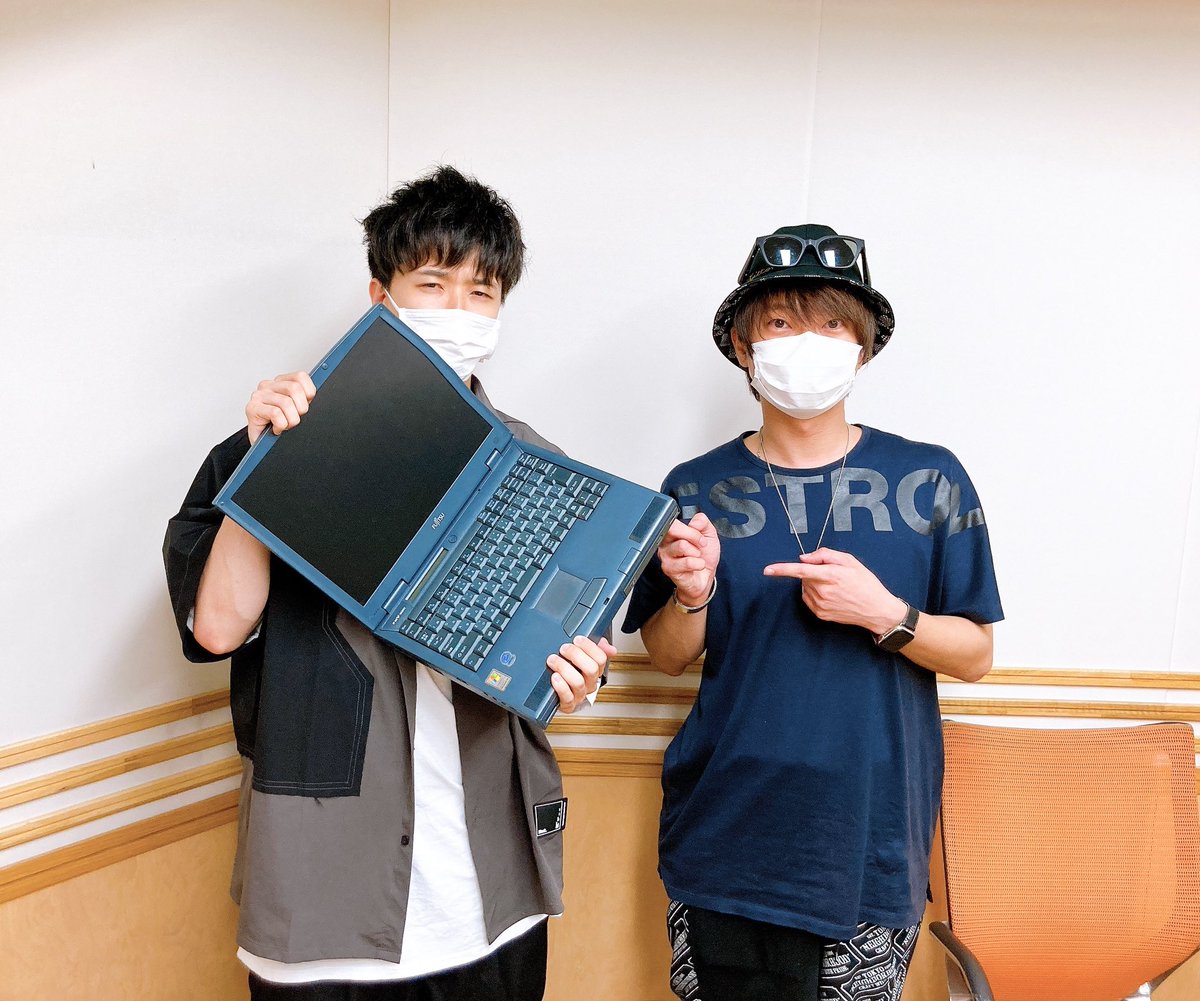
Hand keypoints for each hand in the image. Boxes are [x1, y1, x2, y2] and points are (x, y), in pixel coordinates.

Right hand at [245, 371, 316, 444]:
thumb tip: (314, 395)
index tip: (306, 405)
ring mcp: (259, 396)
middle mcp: (268, 386)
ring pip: (286, 402)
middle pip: (295, 388)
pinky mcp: (252, 408)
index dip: (309, 393)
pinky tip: (276, 428)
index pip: (300, 377)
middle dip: (301, 408)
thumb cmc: (280, 426)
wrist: (262, 444)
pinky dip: (281, 425)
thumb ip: (304, 398)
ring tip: (285, 425)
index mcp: (281, 382)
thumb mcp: (296, 410)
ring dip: (291, 420)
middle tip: (295, 418)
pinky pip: (276, 413)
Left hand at [547, 636, 616, 712]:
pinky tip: (555, 677)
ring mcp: (580, 695)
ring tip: (553, 660)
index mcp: (595, 671)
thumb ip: (595, 649)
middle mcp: (589, 683)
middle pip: (591, 669)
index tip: (577, 639)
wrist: (557, 695)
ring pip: (578, 682)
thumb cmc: (570, 674)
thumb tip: (610, 648)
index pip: (601, 658)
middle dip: (576, 655)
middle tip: (564, 648)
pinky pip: (568, 697)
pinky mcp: (568, 704)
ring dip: (564, 668)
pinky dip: (561, 686)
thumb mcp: (583, 659)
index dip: (589, 647)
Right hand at [658, 513, 719, 604]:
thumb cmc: (704, 556)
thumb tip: (694, 522)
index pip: (674, 521)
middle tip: (701, 545)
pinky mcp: (669, 568)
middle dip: (694, 537)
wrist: (705, 576)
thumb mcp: (709, 534)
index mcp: (673, 532)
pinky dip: (697, 564)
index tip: (701, 536)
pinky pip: (686, 562)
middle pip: (673, 529)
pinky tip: (696, 566)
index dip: (691, 528)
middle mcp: (666, 542)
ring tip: (697, 557)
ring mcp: (665, 555)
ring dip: (696, 553)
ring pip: (681, 545)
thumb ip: (702, 521)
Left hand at [763, 548, 906, 633]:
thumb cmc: (865, 583)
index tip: (767, 570)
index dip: (781, 569)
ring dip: (814, 583)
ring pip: (806, 587)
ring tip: (836, 586)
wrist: (877, 610)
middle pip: (804, 576)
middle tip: (833, 575)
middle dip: (813, 572)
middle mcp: (823, 591)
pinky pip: (809, 599)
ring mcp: (820, 605)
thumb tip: (803, 557)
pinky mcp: (820, 614)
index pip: (800, 570)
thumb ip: (825, 555)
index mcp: (830, 575)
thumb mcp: (850, 561)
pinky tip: (832, 595)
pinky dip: (815, 594)